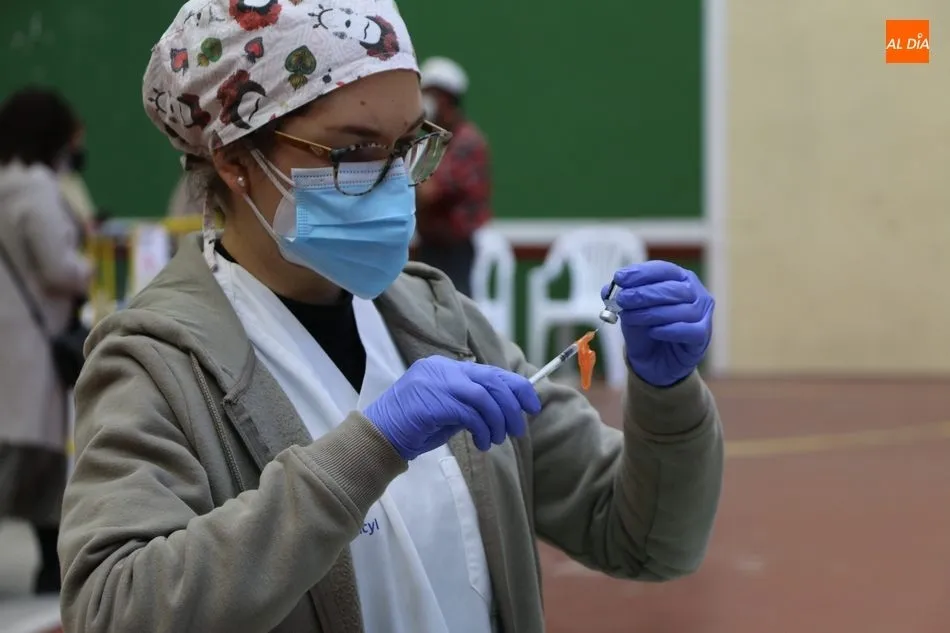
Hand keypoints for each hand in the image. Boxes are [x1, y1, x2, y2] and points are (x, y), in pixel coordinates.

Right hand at [364, 356, 541, 460]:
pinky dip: (483, 429)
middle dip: (511, 406)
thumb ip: (470, 404)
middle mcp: (442, 369)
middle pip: (491, 381)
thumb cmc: (413, 427)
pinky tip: (482, 443)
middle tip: (517, 429)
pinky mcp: (434, 402)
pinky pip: (471, 414)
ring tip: (495, 440)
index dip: (515, 387)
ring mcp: (436, 383)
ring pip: (484, 397)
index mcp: (445, 367)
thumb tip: (506, 409)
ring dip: (497, 421)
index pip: (490, 371)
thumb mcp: (446, 411)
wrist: (378, 437)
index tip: (532, 404)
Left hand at [602, 261, 713, 387]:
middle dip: (643, 293)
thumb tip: (606, 289)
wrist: (657, 361)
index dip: (641, 273)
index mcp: (679, 278)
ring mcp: (702, 313)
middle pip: (672, 288)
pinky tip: (653, 332)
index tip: (619, 278)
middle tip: (622, 299)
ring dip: (651, 313)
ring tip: (630, 318)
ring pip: (679, 309)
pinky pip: (688, 330)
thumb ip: (621, 298)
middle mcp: (695, 292)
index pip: (663, 269)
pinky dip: (669, 330)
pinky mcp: (702, 335)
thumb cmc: (648, 329)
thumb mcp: (630, 311)